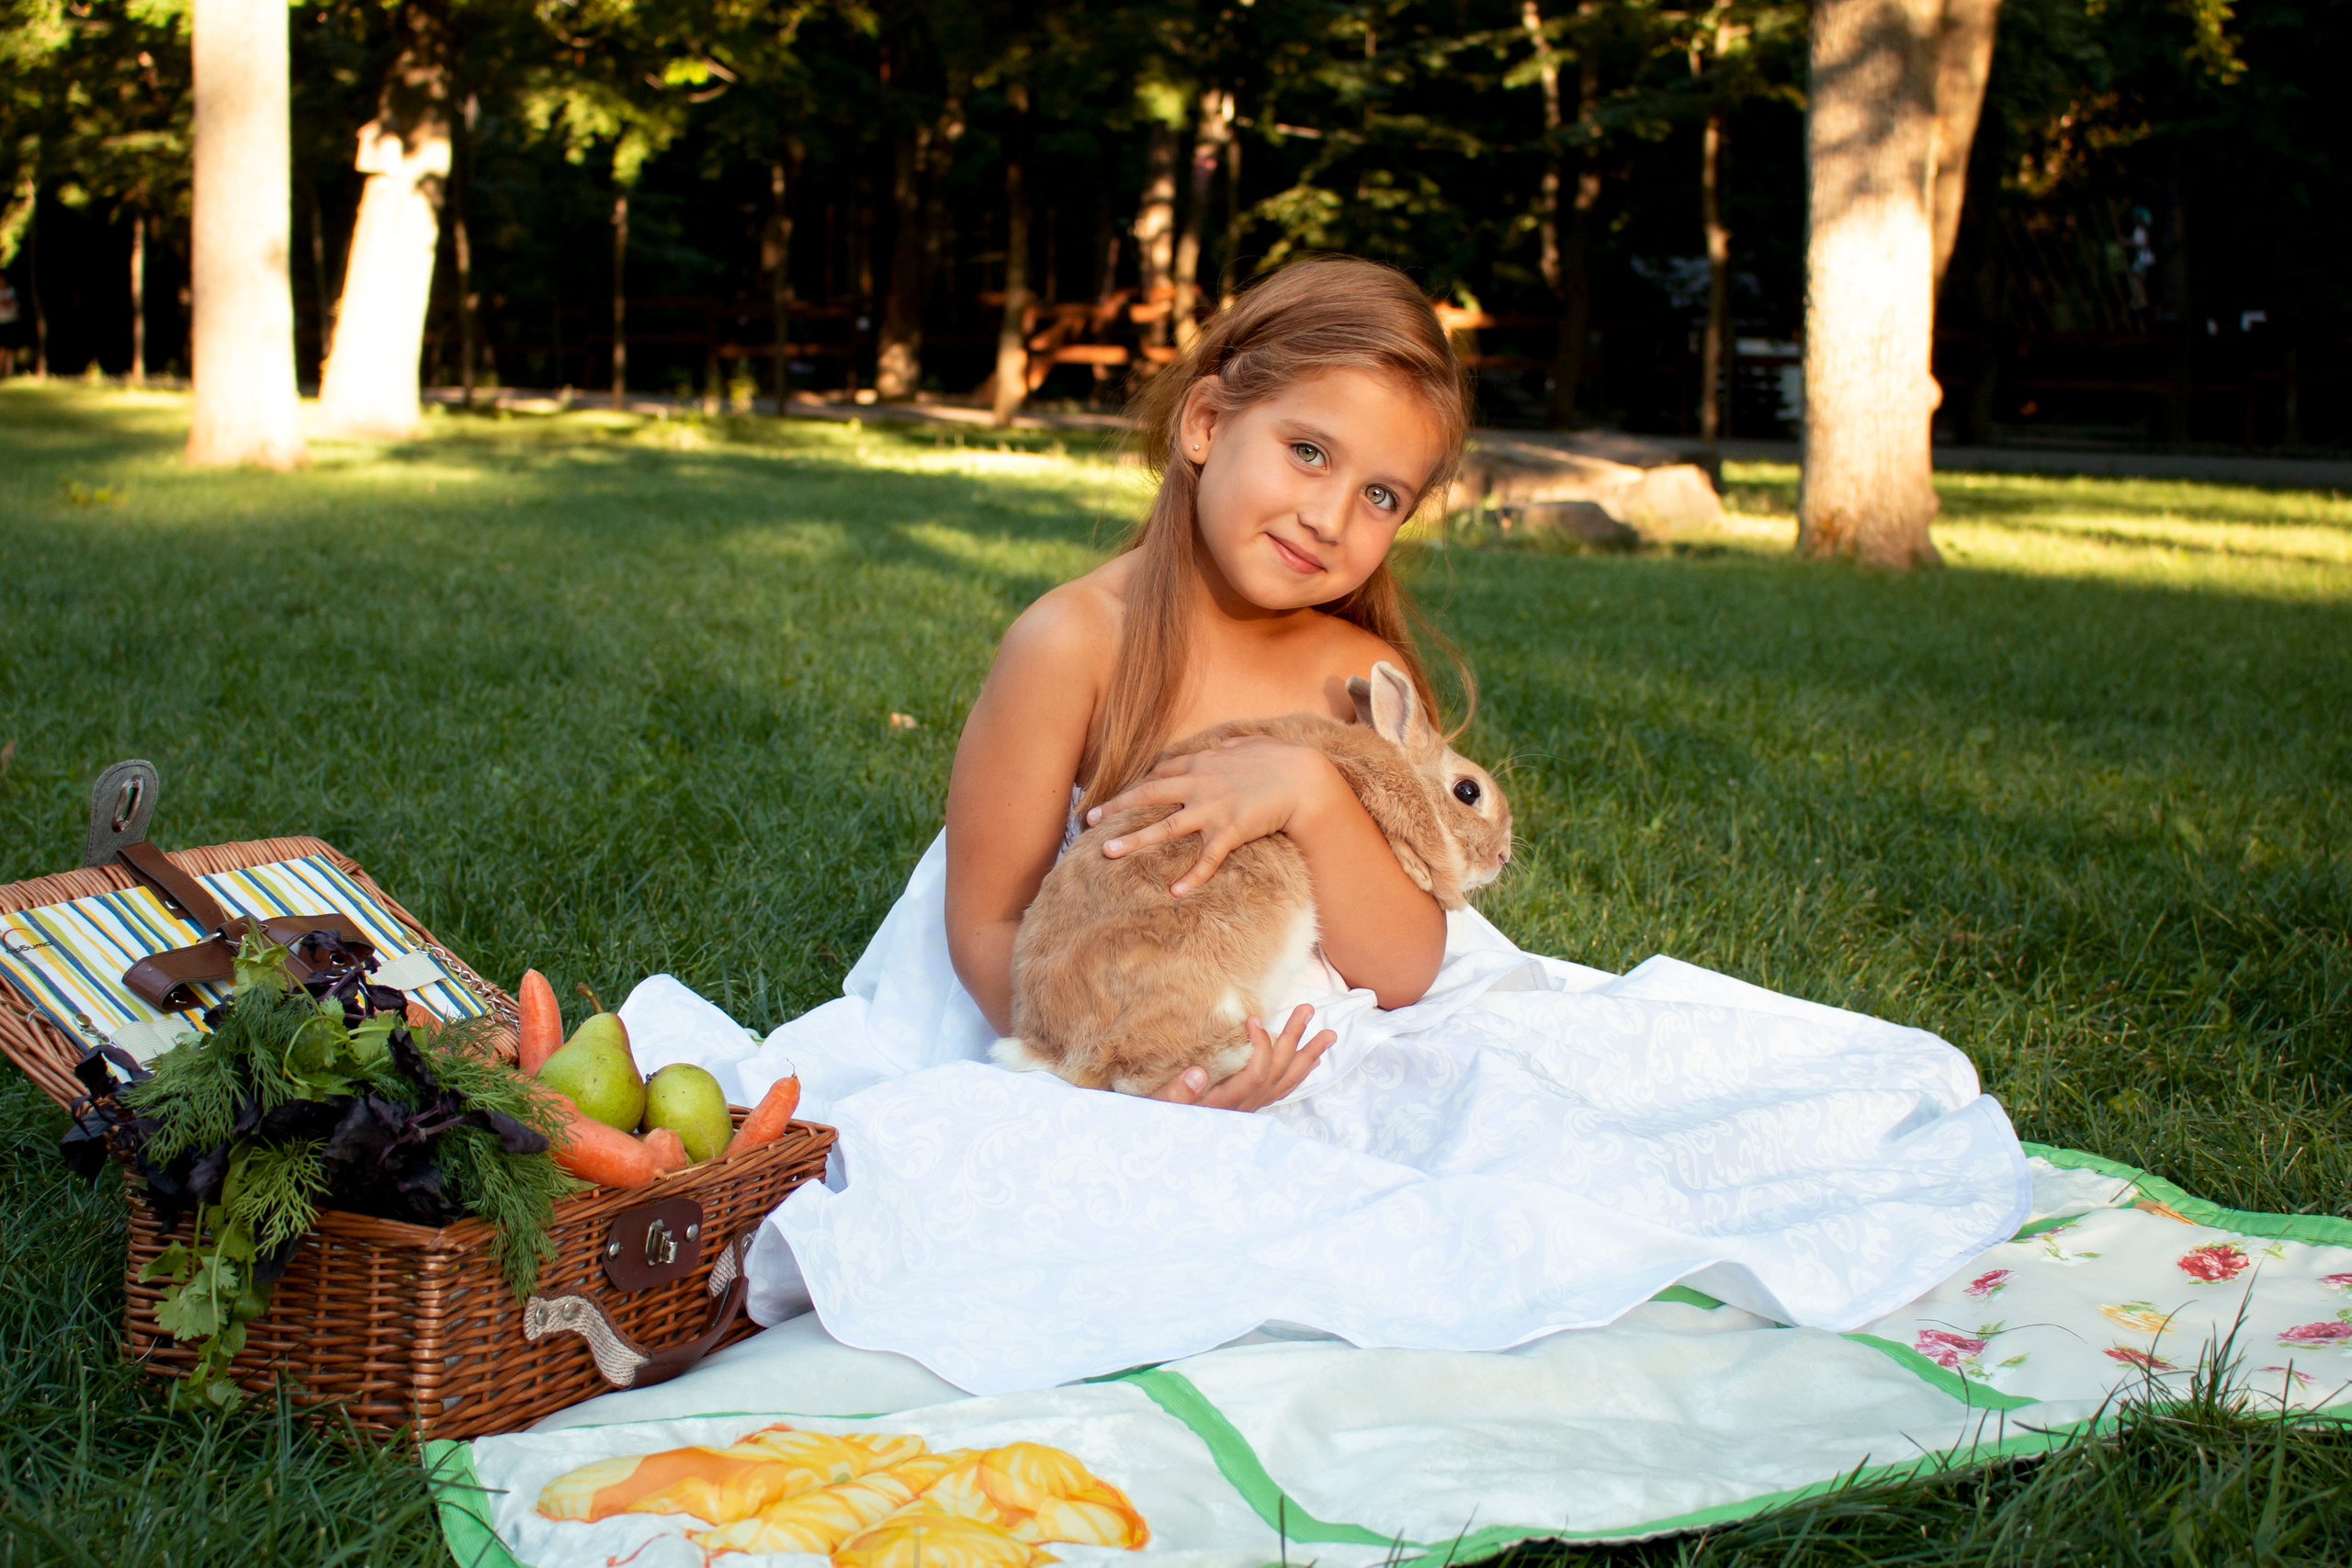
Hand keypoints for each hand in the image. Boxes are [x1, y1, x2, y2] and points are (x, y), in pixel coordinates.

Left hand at [1091, 736, 1337, 893]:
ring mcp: (1212, 808)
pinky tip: (1175, 892)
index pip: (1161, 772)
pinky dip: (1191, 876)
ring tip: (1107, 853)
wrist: (1305, 779)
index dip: (1138, 784)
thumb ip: (1232, 746)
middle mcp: (1199, 784)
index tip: (1119, 797)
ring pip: (1164, 827)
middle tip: (1091, 821)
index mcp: (1203, 762)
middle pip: (1149, 796)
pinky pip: (1205, 858)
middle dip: (1118, 808)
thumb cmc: (1283, 759)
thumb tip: (1223, 744)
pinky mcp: (1230, 831)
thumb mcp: (1251, 744)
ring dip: (1133, 840)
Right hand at [1148, 1004, 1335, 1111]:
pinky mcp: (1250, 1107)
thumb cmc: (1161, 1117)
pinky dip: (1298, 1074)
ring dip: (1307, 1056)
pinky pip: (1281, 1090)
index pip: (1255, 1074)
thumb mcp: (1161, 1106)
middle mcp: (1244, 1107)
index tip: (1253, 1020)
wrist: (1170, 1147)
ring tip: (1327, 1035)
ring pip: (1285, 1082)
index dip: (1260, 1047)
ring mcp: (1250, 1108)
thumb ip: (1177, 1094)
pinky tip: (1311, 1061)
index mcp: (1225, 1103)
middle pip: (1277, 1073)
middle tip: (1307, 1010)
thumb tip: (1196, 1073)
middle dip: (1294, 1041)